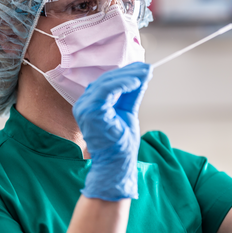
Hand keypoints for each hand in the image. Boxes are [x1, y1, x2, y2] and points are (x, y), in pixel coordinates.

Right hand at [73, 62, 152, 200]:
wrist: (117, 164)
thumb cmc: (121, 143)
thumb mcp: (128, 111)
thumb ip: (132, 94)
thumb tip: (143, 74)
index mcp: (91, 104)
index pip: (107, 83)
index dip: (125, 73)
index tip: (143, 68)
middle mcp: (84, 104)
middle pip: (107, 80)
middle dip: (129, 73)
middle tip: (147, 68)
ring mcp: (85, 108)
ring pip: (107, 83)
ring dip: (128, 77)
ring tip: (144, 74)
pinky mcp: (90, 112)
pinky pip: (106, 91)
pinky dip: (122, 84)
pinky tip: (136, 82)